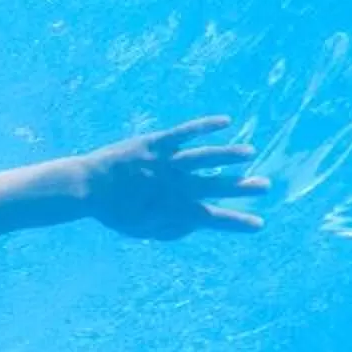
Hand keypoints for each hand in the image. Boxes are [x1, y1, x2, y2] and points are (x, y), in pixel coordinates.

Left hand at [71, 117, 267, 239]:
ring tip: (249, 153)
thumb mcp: (142, 230)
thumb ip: (170, 230)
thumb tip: (194, 225)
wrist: (87, 188)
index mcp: (172, 210)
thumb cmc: (115, 212)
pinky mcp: (155, 143)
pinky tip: (225, 121)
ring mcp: (165, 163)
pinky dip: (205, 126)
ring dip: (228, 155)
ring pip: (203, 158)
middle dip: (241, 187)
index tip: (258, 224)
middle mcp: (173, 186)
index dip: (236, 222)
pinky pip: (184, 132)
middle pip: (214, 186)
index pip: (212, 218)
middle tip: (264, 185)